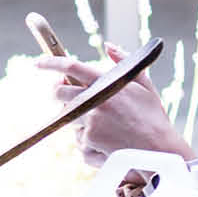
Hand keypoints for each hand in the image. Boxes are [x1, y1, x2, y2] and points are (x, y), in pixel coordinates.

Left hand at [40, 43, 194, 162]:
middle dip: (58, 93)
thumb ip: (125, 61)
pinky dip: (88, 140)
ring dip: (79, 120)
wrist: (159, 150)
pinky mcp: (88, 140)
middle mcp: (96, 101)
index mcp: (108, 84)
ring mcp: (90, 121)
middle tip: (68, 97)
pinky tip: (107, 142)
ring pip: (69, 117)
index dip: (51, 63)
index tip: (38, 63)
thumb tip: (109, 45)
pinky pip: (78, 138)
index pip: (72, 67)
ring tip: (106, 126)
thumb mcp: (144, 85)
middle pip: (58, 92)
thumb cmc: (153, 117)